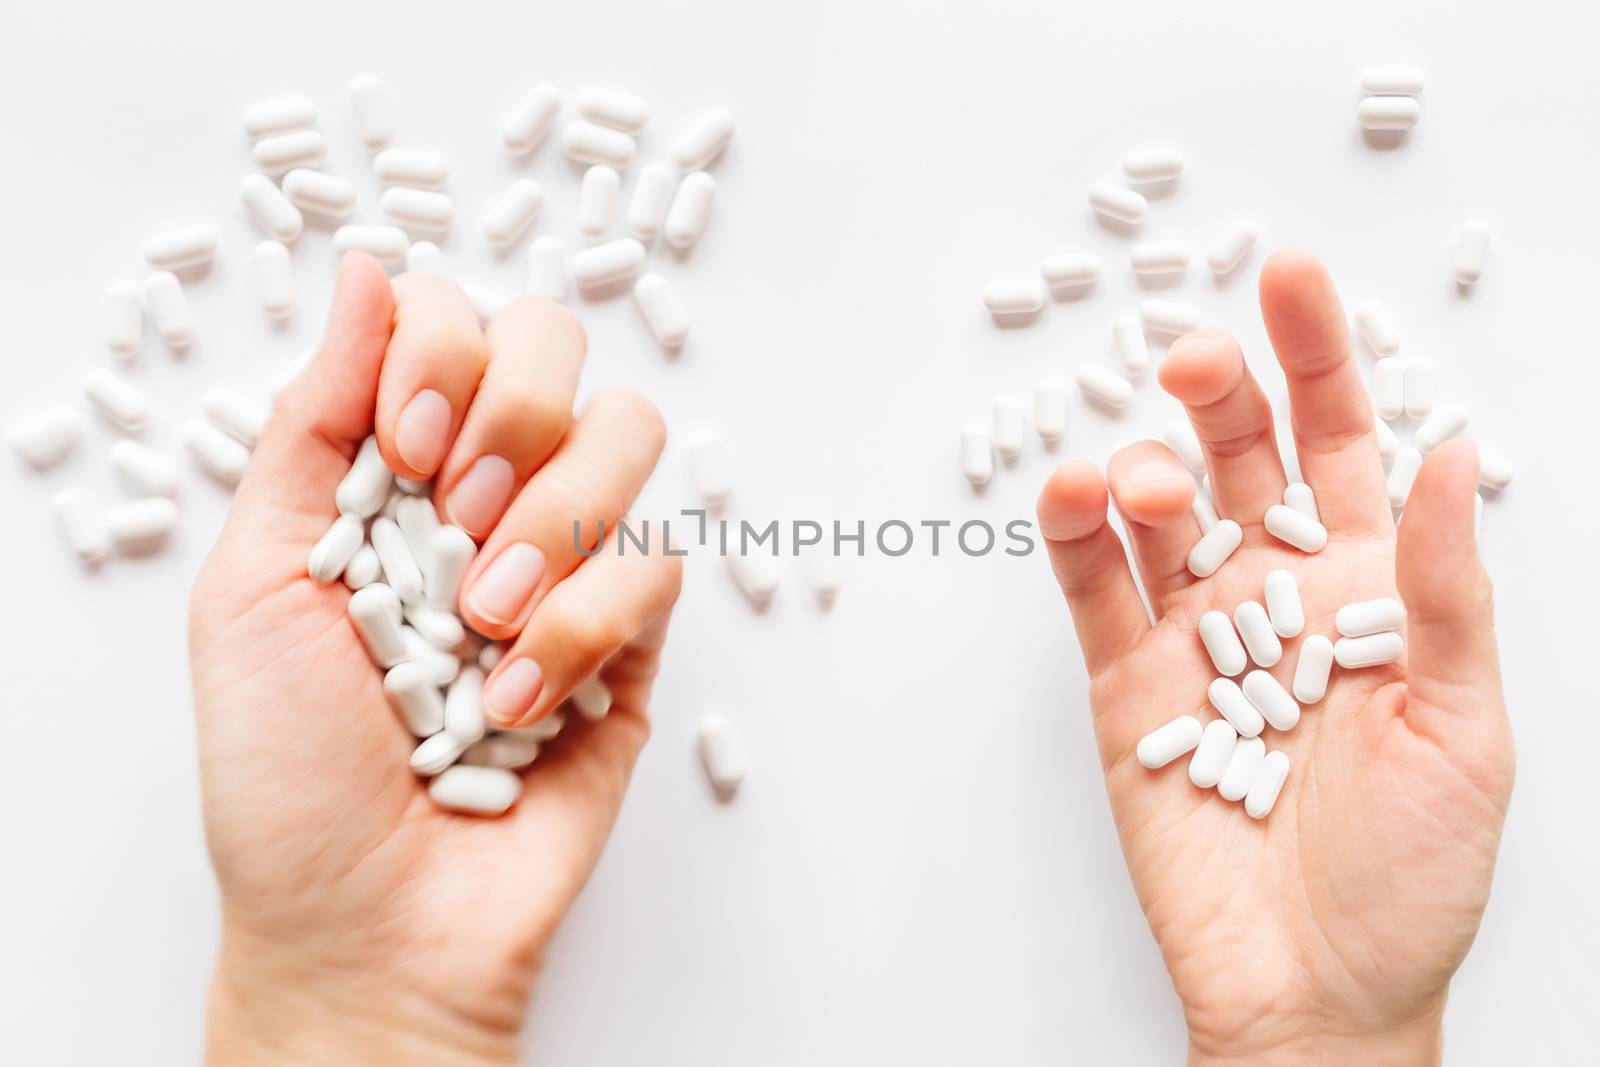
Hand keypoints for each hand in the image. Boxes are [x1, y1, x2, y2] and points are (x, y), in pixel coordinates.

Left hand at [190, 254, 682, 1065]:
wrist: (368, 923)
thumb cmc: (287, 774)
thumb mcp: (252, 581)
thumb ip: (315, 420)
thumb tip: (368, 270)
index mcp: (391, 469)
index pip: (452, 317)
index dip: (442, 352)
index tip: (405, 446)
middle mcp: (488, 496)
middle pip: (557, 343)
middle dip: (514, 413)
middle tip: (455, 515)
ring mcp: (568, 562)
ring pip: (631, 434)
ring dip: (552, 522)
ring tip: (481, 622)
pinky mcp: (635, 640)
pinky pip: (658, 564)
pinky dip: (582, 631)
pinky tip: (516, 706)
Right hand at [1035, 250, 1512, 1064]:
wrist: (1316, 991)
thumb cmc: (1413, 873)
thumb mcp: (1464, 726)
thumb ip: (1445, 589)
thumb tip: (1449, 454)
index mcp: (1368, 588)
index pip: (1342, 442)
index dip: (1319, 356)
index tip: (1291, 275)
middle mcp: (1276, 594)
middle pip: (1239, 455)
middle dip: (1218, 389)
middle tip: (1196, 354)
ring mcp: (1195, 637)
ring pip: (1157, 513)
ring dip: (1144, 467)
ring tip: (1147, 473)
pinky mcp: (1125, 687)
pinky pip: (1092, 593)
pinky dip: (1074, 538)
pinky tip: (1076, 498)